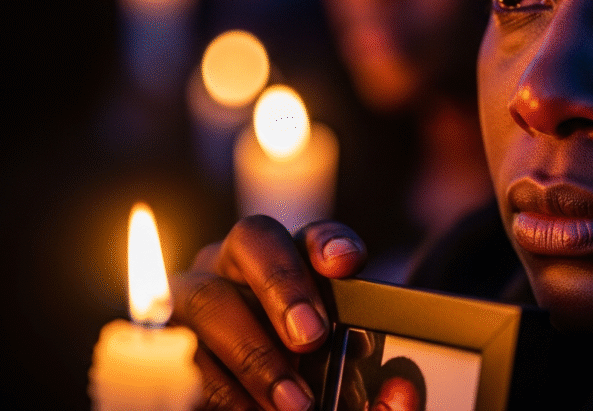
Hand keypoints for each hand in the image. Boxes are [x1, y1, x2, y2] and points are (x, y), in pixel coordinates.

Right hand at [170, 215, 366, 410]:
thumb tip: (399, 394)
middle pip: (250, 243)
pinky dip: (219, 389)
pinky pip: (178, 355)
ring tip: (293, 402)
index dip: (327, 242)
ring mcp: (188, 298)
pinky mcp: (159, 342)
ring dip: (253, 354)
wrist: (246, 388)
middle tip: (312, 339)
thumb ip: (365, 367)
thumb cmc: (295, 370)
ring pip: (208, 300)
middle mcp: (232, 263)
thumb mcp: (333, 363)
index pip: (309, 232)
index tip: (347, 263)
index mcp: (285, 257)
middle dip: (282, 287)